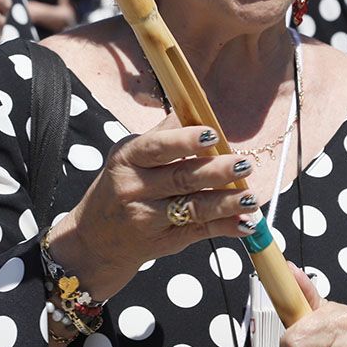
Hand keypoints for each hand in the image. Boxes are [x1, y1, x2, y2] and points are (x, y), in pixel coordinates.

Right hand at [48, 120, 257, 300]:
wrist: (94, 239)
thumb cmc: (120, 185)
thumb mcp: (130, 155)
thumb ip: (163, 134)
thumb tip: (195, 106)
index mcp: (127, 159)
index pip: (156, 148)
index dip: (185, 141)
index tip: (212, 135)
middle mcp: (134, 189)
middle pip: (180, 178)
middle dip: (216, 172)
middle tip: (243, 164)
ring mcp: (148, 219)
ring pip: (193, 209)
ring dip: (226, 203)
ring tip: (252, 198)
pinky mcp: (164, 241)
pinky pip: (200, 233)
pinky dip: (225, 227)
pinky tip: (246, 223)